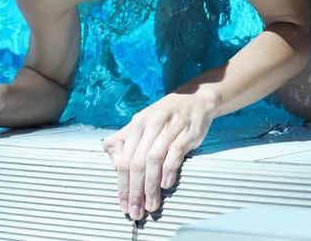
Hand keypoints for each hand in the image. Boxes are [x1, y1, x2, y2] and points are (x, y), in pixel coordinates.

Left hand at [102, 92, 213, 221]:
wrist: (196, 99)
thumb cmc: (167, 114)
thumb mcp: (142, 121)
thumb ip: (125, 140)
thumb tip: (114, 162)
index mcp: (138, 123)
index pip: (125, 159)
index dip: (122, 185)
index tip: (123, 203)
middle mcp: (152, 124)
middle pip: (138, 162)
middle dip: (135, 191)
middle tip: (136, 211)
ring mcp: (171, 127)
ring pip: (154, 160)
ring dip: (151, 187)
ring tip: (151, 204)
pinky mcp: (188, 132)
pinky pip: (175, 154)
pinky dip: (168, 171)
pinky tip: (165, 185)